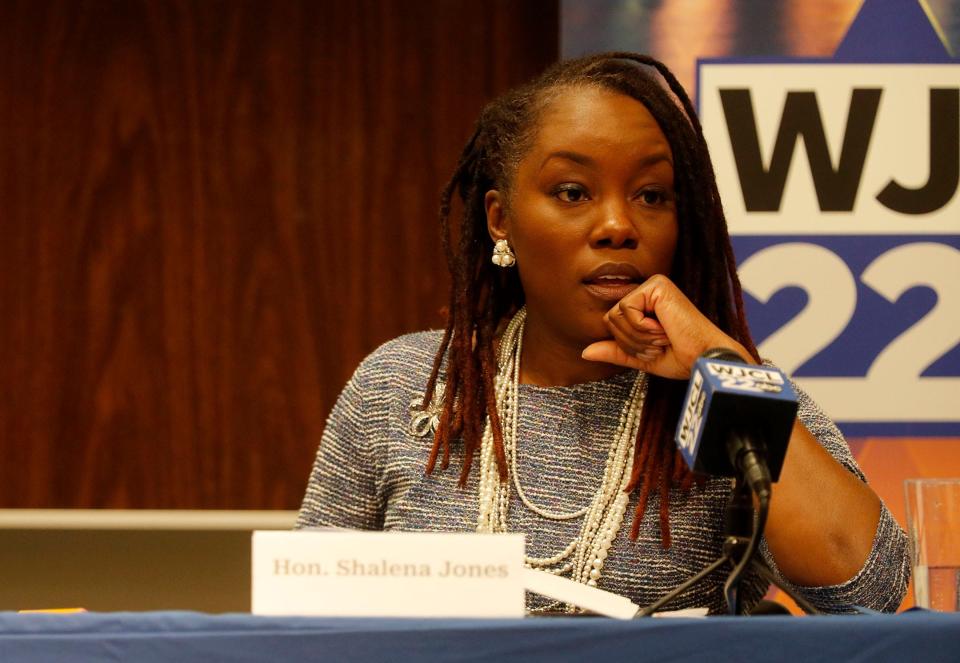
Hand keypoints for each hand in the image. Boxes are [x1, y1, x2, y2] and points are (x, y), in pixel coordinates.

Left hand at [581, 274, 750, 378]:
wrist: (704, 358)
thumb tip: (585, 352)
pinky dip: (642, 327)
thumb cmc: (682, 358)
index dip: (627, 344)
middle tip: (658, 343)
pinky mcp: (656, 285)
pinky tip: (664, 328)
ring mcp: (653, 286)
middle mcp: (648, 291)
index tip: (654, 349)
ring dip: (638, 336)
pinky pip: (626, 309)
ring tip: (662, 337)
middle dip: (630, 341)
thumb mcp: (641, 357)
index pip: (611, 323)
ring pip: (615, 315)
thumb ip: (615, 351)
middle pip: (610, 318)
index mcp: (645, 305)